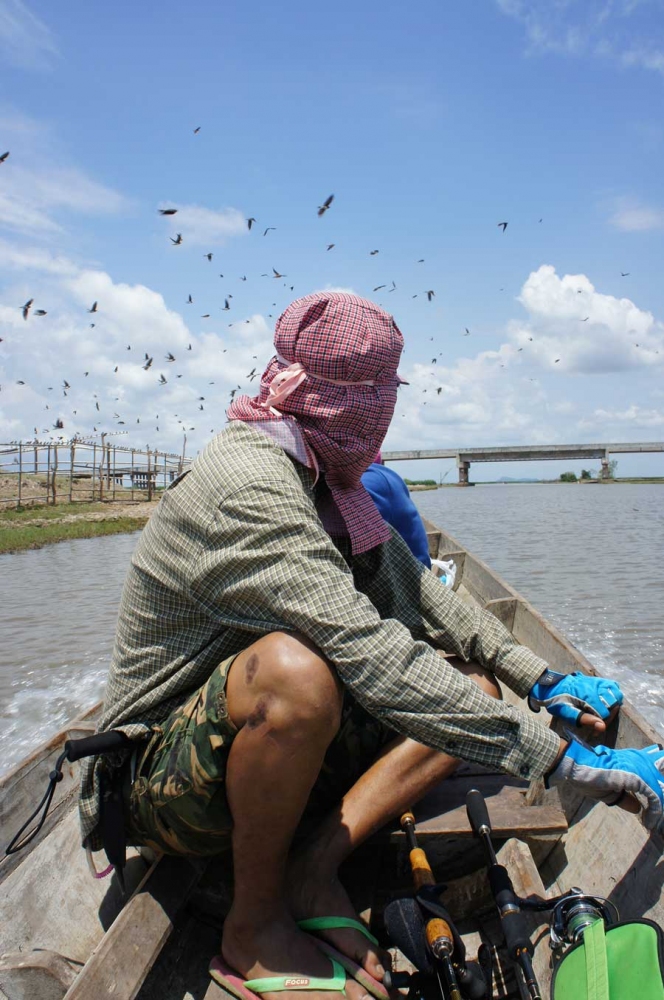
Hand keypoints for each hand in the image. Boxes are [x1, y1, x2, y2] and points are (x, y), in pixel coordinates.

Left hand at [529, 670, 622, 731]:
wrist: (550, 686)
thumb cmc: (557, 701)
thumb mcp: (567, 713)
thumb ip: (585, 719)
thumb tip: (602, 727)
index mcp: (588, 696)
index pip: (605, 713)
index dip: (601, 723)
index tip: (594, 730)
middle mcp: (595, 687)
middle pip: (614, 702)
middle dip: (610, 714)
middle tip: (599, 721)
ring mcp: (596, 681)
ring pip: (615, 691)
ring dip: (614, 703)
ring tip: (605, 712)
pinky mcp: (595, 680)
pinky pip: (611, 684)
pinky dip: (613, 692)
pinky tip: (606, 701)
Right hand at [547, 738, 663, 833]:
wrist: (575, 765)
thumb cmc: (586, 775)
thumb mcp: (608, 791)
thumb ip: (624, 798)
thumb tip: (639, 809)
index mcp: (630, 761)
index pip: (652, 769)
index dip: (657, 786)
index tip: (656, 806)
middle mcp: (637, 761)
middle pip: (660, 775)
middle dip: (661, 796)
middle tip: (657, 814)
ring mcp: (637, 768)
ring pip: (660, 788)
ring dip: (660, 806)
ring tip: (656, 821)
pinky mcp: (636, 777)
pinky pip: (654, 795)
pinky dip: (655, 811)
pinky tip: (650, 822)